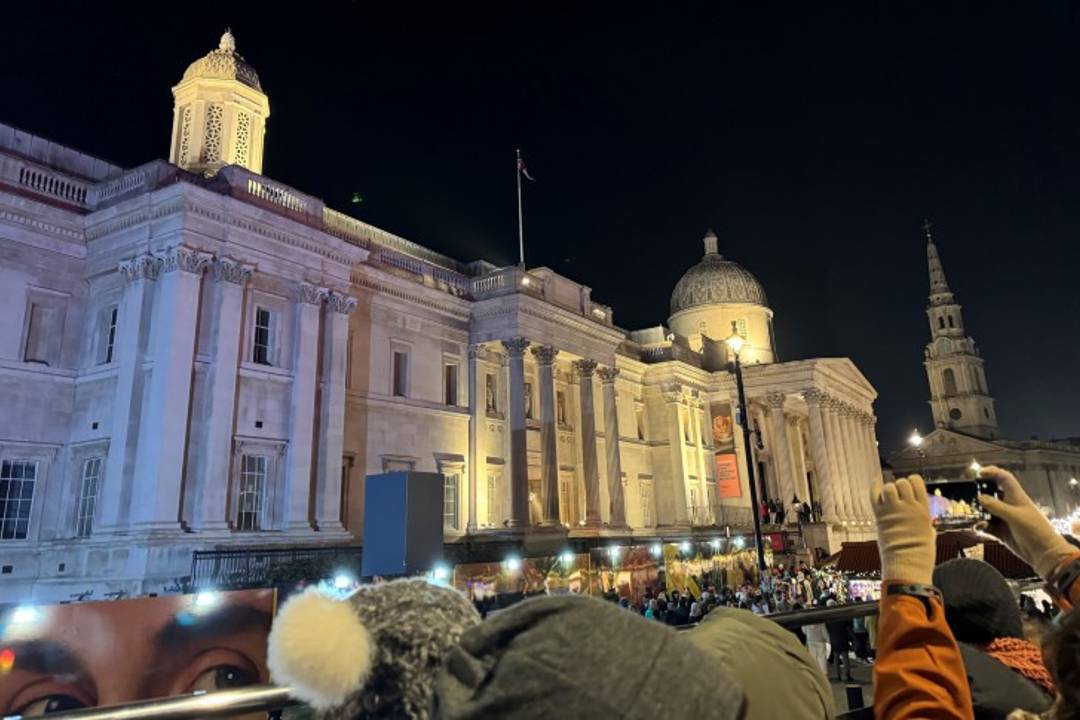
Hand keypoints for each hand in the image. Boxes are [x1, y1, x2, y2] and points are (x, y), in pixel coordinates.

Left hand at [870, 475, 935, 584]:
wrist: (907, 564)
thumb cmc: (921, 554)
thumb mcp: (929, 534)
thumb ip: (926, 524)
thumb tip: (927, 523)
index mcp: (923, 509)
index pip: (916, 481)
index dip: (912, 482)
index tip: (910, 487)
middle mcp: (909, 506)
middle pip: (902, 482)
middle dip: (899, 486)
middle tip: (898, 495)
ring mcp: (893, 510)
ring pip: (888, 487)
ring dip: (888, 489)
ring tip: (888, 498)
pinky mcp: (880, 516)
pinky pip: (874, 494)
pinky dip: (874, 487)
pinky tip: (875, 483)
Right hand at [976, 465, 1074, 579]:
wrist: (1043, 553)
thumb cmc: (1034, 530)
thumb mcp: (1014, 516)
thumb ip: (996, 506)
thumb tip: (980, 498)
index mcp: (1016, 497)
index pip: (1004, 478)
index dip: (992, 472)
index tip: (979, 473)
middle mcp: (1009, 506)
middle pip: (991, 494)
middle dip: (980, 494)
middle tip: (968, 497)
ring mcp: (1005, 519)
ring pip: (987, 512)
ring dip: (978, 513)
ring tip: (970, 515)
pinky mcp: (1001, 532)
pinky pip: (987, 526)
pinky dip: (981, 526)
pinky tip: (978, 528)